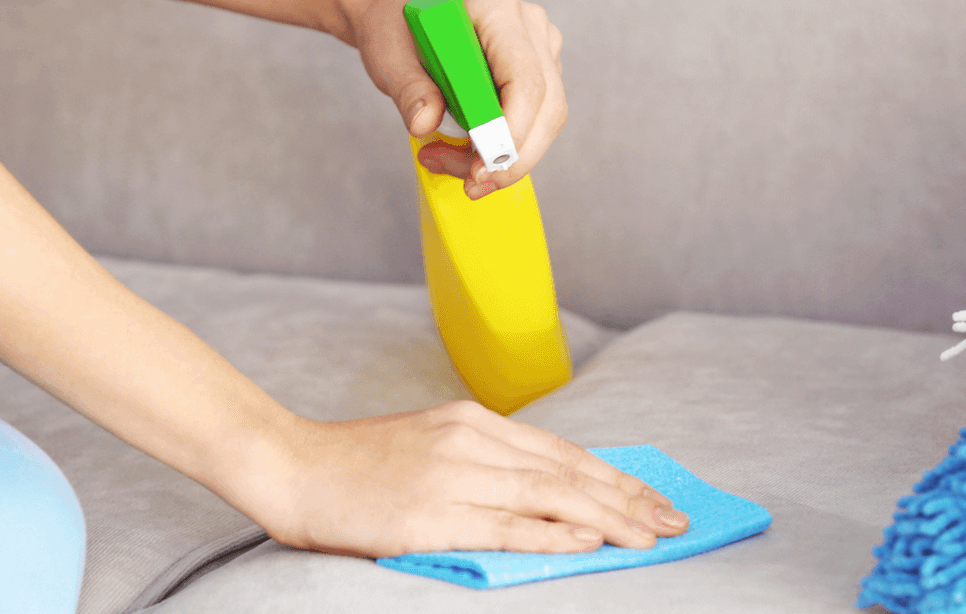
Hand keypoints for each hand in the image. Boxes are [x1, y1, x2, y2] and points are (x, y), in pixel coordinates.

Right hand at [249, 400, 688, 556]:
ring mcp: (452, 475)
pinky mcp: (431, 513)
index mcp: (472, 421)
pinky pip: (506, 526)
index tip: (657, 499)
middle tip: (676, 522)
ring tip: (650, 538)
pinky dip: (553, 535)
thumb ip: (482, 460)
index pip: (563, 452)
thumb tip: (543, 490)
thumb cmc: (355, 466)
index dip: (616, 477)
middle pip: (568, 472)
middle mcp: (470, 440)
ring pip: (549, 497)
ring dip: (609, 518)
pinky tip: (588, 543)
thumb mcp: (428, 444)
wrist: (289, 466)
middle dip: (630, 498)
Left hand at [349, 0, 567, 199]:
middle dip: (510, 157)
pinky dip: (503, 148)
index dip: (509, 132)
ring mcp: (540, 47)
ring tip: (448, 162)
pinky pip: (536, 121)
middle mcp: (529, 24)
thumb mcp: (388, 55)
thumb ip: (408, 89)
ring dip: (505, 158)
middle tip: (468, 185)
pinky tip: (464, 154)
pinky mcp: (540, 70)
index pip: (525, 80)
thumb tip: (425, 123)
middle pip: (546, 106)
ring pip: (546, 120)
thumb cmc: (396, 27)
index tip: (479, 170)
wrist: (400, 13)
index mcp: (496, 9)